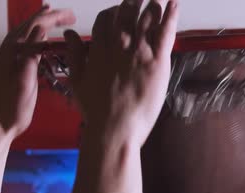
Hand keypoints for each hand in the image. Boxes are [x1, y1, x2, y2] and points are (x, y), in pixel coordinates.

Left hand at [0, 6, 75, 138]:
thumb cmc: (10, 108)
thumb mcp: (24, 82)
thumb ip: (31, 55)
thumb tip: (40, 29)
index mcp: (11, 53)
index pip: (33, 27)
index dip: (52, 18)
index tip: (70, 15)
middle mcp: (7, 53)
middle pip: (28, 28)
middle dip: (48, 18)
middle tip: (68, 15)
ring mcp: (6, 62)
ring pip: (24, 36)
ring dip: (39, 26)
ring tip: (52, 19)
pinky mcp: (9, 71)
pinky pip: (23, 48)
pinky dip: (34, 40)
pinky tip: (39, 42)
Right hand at [64, 0, 178, 147]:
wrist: (114, 127)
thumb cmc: (96, 110)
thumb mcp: (76, 80)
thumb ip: (74, 53)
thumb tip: (69, 33)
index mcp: (99, 47)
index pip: (106, 18)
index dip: (114, 12)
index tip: (119, 11)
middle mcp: (119, 44)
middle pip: (127, 12)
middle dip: (134, 2)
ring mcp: (139, 51)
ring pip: (147, 18)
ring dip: (153, 6)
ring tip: (157, 0)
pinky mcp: (158, 61)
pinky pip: (166, 32)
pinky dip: (171, 15)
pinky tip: (174, 4)